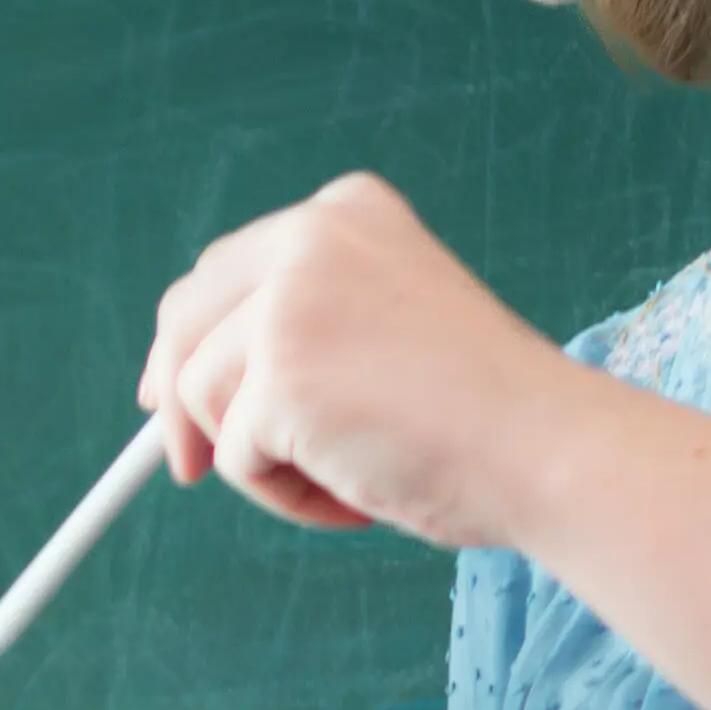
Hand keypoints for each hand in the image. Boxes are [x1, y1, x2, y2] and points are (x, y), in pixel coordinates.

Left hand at [142, 173, 620, 550]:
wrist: (546, 447)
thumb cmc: (484, 412)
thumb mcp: (383, 330)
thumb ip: (301, 330)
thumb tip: (172, 389)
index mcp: (343, 213)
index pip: (222, 272)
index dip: (186, 340)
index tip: (164, 397)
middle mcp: (310, 238)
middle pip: (184, 321)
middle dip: (177, 402)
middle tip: (185, 468)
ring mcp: (289, 305)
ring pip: (202, 400)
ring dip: (259, 462)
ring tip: (347, 477)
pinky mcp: (278, 377)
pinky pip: (232, 459)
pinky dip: (283, 497)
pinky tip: (356, 494)